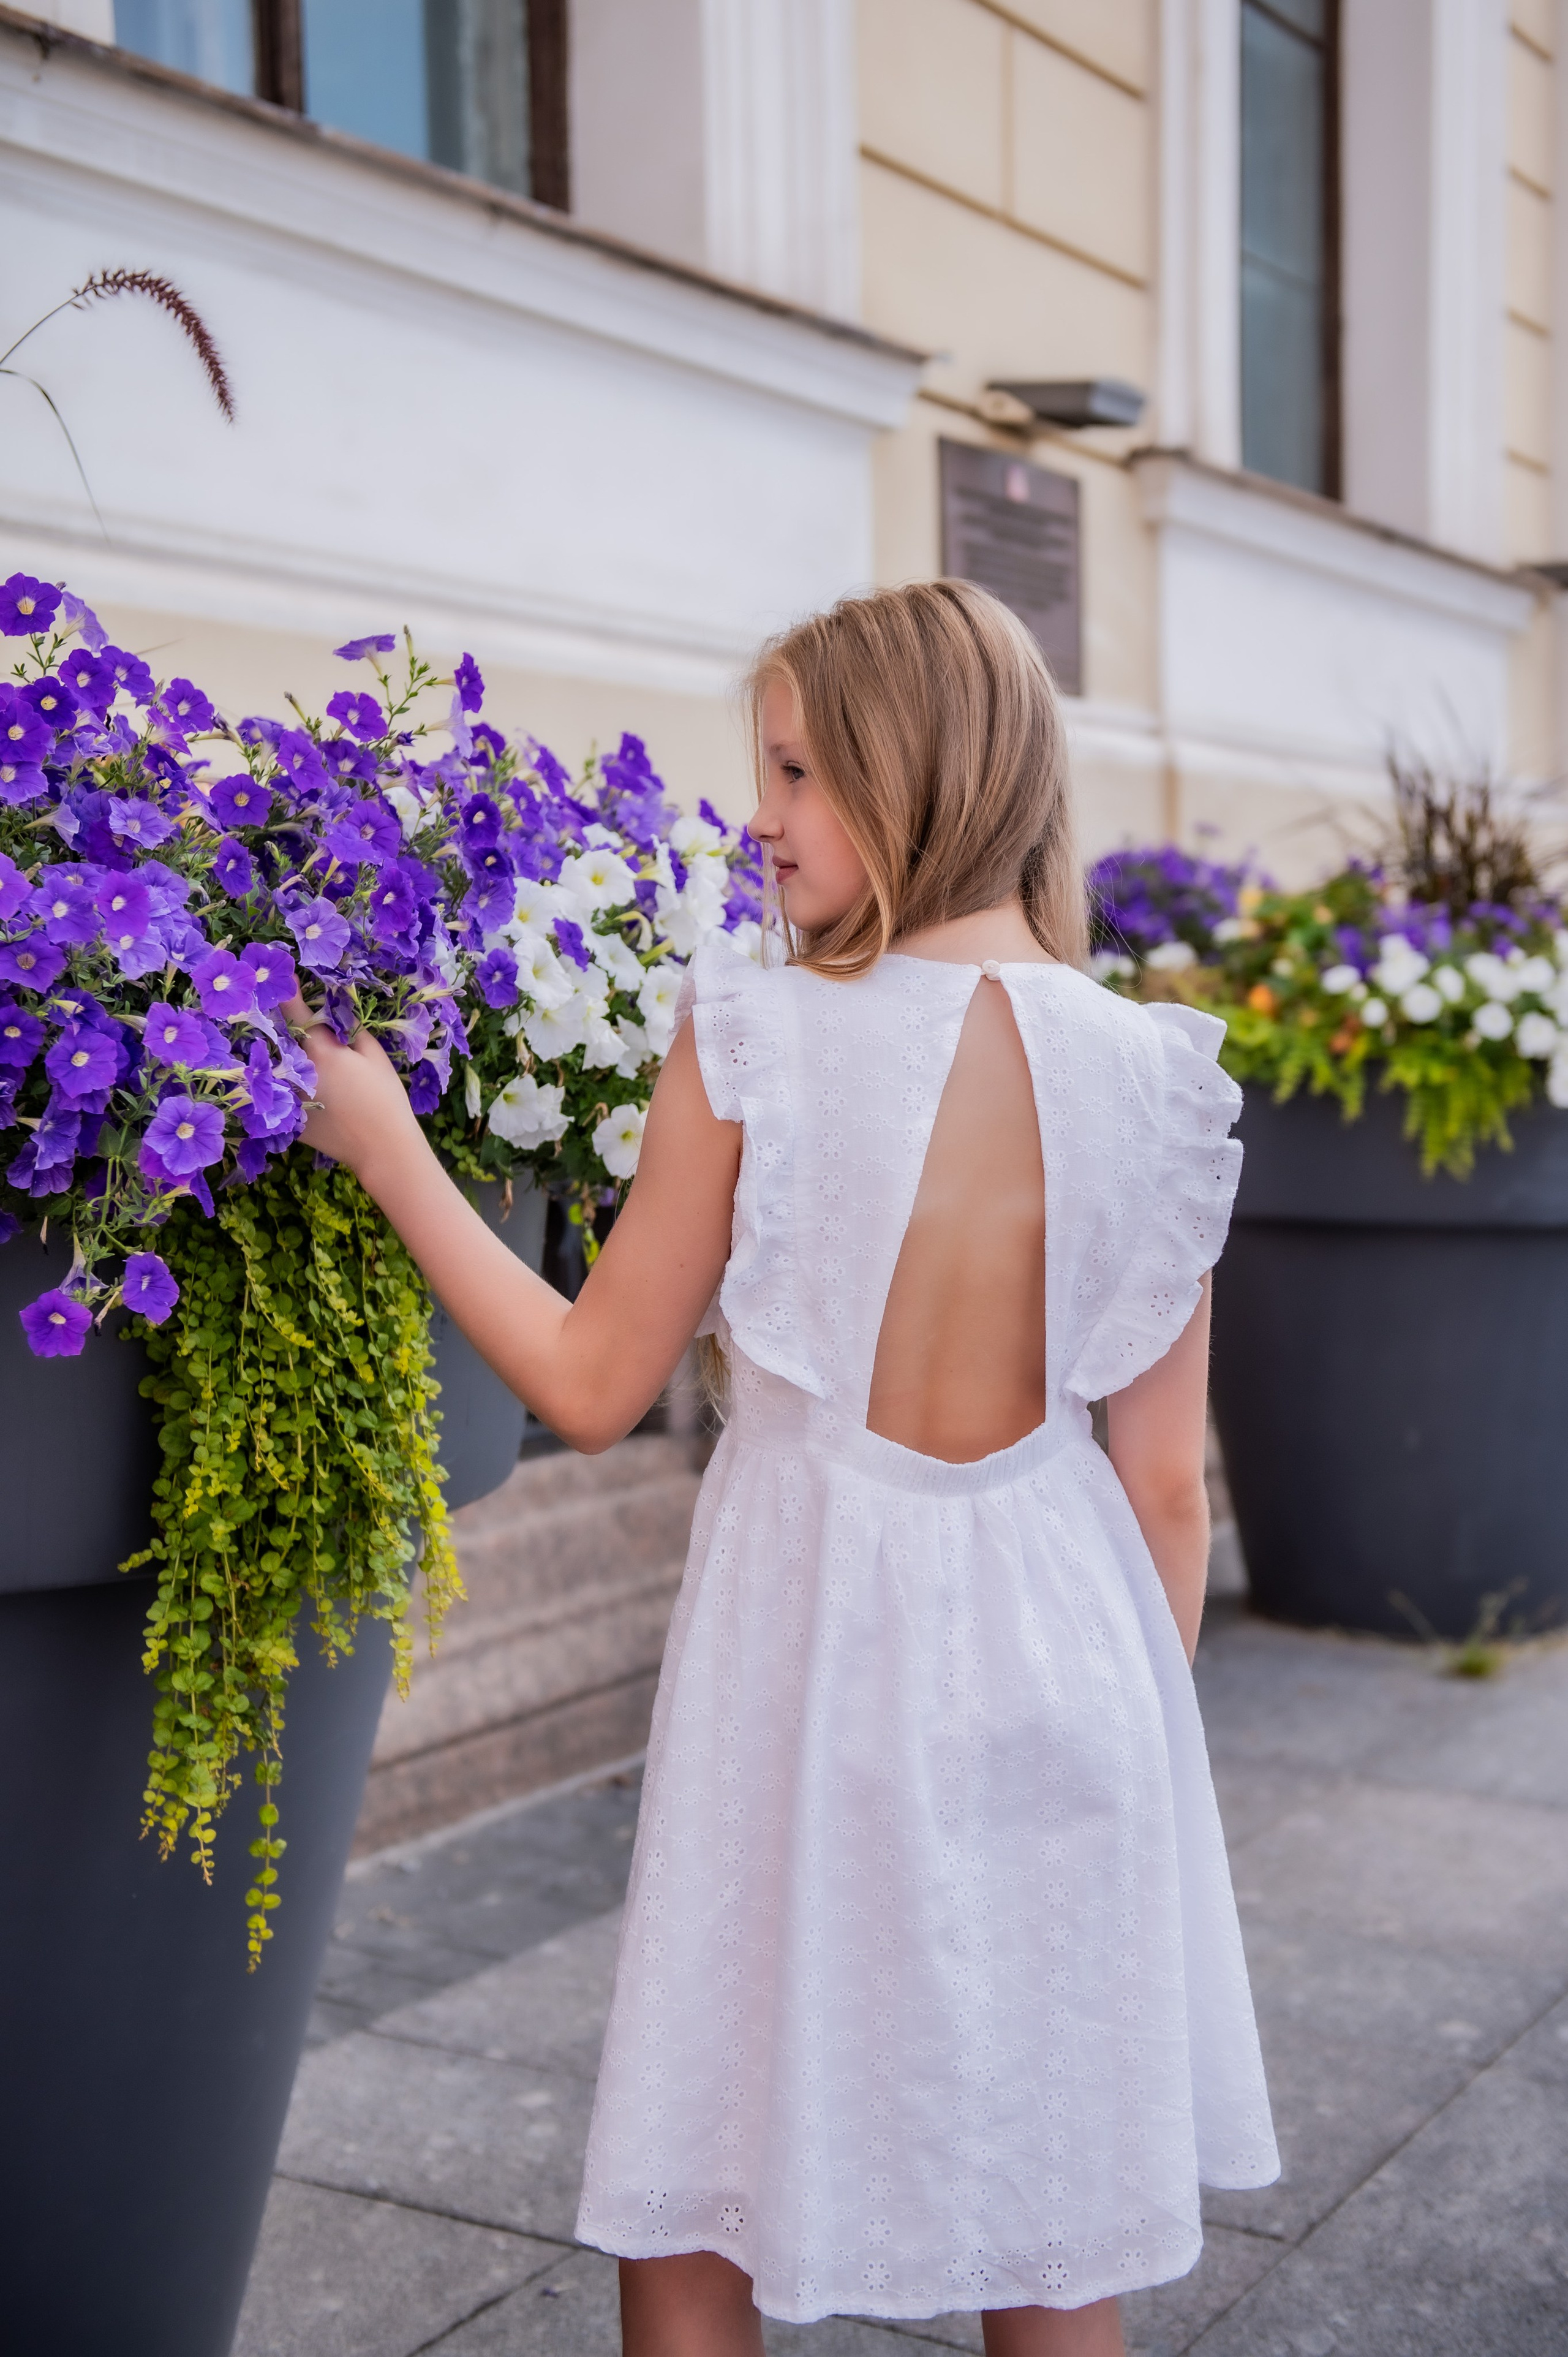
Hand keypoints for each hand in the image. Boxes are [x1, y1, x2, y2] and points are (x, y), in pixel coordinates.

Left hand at [281, 995, 422, 1183]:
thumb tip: (336, 1018)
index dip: (288, 990)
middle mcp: (296, 1071)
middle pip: (280, 1038)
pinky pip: (283, 1096)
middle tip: (288, 1017)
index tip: (284, 975)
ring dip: (283, 1058)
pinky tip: (309, 1091)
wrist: (383, 1149)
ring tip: (290, 1053)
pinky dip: (290, 1090)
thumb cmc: (385, 1098)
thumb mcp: (375, 1056)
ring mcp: (289, 1097)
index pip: (295, 1010)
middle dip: (284, 1026)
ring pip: (278, 1068)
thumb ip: (352, 1031)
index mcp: (320, 1049)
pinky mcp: (290, 1120)